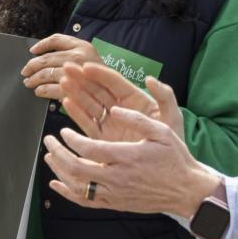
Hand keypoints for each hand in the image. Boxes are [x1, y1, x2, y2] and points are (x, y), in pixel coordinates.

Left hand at [22, 34, 101, 99]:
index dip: (42, 44)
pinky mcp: (74, 89)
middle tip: (25, 72)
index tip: (32, 50)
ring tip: (29, 82)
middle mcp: (79, 56)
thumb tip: (38, 53)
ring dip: (34, 79)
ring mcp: (77, 73)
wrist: (113, 91)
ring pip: (47, 73)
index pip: (56, 40)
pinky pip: (52, 88)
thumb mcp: (87, 54)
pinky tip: (39, 91)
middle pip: (47, 59)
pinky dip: (43, 90)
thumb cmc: (97, 74)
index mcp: (81, 45)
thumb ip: (68, 50)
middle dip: (32, 66)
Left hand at [43, 107, 220, 218]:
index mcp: (127, 157)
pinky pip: (87, 202)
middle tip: (48, 141)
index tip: (63, 131)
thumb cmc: (175, 159)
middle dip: (58, 153)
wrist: (188, 191)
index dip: (71, 140)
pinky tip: (55, 183)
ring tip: (49, 156)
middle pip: (77, 169)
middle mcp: (118, 178)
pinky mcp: (116, 204)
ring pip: (78, 186)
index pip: (89, 149)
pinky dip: (67, 194)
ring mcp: (115, 193)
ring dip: (59, 171)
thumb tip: (114, 109)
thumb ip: (137, 119)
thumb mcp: (162, 132)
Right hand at [61, 62, 184, 141]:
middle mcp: (120, 109)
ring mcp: (110, 123)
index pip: (115, 83)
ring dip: (76, 92)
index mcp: (136, 100)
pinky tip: (66, 103)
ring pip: (89, 103)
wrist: (167, 172)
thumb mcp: (172, 117)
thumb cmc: (174, 142)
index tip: (86, 66)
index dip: (100, 73)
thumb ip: (165, 97)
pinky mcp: (102, 137)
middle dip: (82, 78)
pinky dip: (76, 113)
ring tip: (63, 82)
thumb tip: (151, 79)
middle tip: (67, 68)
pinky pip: (87, 122)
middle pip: (97, 90)